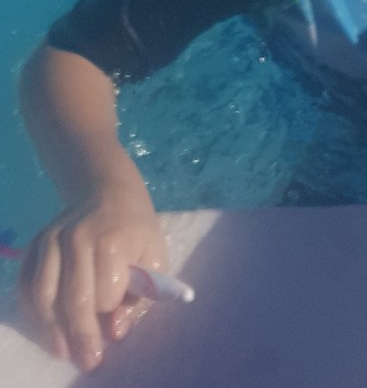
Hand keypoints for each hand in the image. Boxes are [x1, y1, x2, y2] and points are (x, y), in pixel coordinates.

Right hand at [19, 182, 166, 372]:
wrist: (108, 190)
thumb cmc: (136, 227)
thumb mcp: (154, 256)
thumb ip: (141, 296)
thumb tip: (114, 333)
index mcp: (110, 240)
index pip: (104, 294)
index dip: (111, 309)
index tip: (117, 317)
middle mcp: (76, 239)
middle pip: (72, 299)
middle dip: (80, 335)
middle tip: (88, 361)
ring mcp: (51, 239)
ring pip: (43, 295)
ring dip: (52, 329)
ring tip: (63, 351)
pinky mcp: (36, 243)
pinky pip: (26, 283)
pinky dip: (33, 310)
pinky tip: (47, 325)